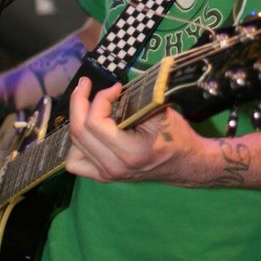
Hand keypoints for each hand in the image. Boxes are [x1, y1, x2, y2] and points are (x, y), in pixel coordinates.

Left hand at [66, 77, 205, 184]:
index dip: (101, 97)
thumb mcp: (160, 112)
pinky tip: (89, 130)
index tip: (116, 87)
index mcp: (129, 152)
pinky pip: (75, 162)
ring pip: (74, 145)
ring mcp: (107, 174)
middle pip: (78, 131)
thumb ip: (136, 99)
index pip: (95, 122)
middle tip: (87, 84)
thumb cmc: (176, 136)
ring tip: (88, 103)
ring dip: (77, 119)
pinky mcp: (104, 176)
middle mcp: (114, 167)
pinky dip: (77, 144)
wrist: (186, 164)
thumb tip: (114, 85)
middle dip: (80, 101)